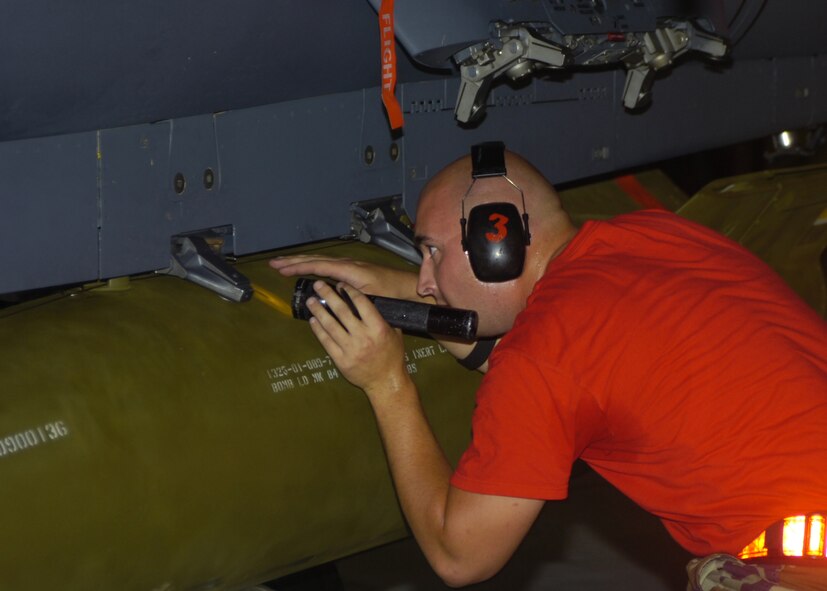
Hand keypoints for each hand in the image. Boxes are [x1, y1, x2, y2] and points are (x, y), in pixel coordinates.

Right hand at [269, 255, 425, 301]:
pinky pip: (327, 265)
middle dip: (294, 261)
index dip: (298, 267)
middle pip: (315, 260)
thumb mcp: (373, 298)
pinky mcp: (352, 270)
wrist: (407, 288)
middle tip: (274, 263)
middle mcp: (347, 264)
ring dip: (301, 262)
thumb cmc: (392, 294)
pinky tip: (306, 269)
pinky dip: (313, 266)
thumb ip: (354, 295)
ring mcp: (349, 266)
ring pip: (320, 261)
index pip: (318, 265)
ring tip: (284, 265)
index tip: (281, 269)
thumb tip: (335, 293)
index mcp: (349, 270)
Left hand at [305, 281, 409, 397]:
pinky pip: (326, 342)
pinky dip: (318, 330)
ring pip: (330, 325)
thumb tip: (369, 300)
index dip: (349, 291)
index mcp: (378, 328)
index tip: (340, 284)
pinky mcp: (341, 360)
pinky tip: (313, 320)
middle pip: (342, 311)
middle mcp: (363, 337)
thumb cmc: (392, 356)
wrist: (386, 382)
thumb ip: (382, 317)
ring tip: (311, 301)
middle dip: (328, 295)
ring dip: (319, 311)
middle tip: (319, 285)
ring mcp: (350, 349)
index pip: (361, 303)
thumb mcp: (394, 333)